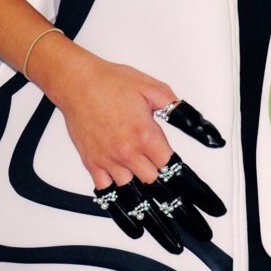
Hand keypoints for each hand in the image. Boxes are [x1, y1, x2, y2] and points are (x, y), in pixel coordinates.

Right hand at [45, 42, 177, 187]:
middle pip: (151, 179)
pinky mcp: (90, 162)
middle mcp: (126, 152)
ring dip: (136, 177)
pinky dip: (114, 185)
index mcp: (145, 135)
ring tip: (138, 166)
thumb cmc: (110, 83)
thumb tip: (193, 120)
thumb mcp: (154, 89)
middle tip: (155, 159)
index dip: (174, 163)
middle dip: (157, 170)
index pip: (168, 164)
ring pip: (130, 186)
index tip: (174, 161)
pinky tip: (119, 176)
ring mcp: (107, 159)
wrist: (77, 83)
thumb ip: (175, 108)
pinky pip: (105, 187)